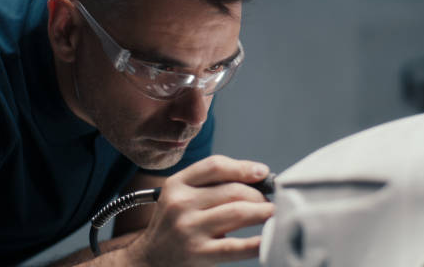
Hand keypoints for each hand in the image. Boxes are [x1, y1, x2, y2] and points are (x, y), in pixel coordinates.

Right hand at [126, 155, 274, 266]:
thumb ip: (209, 185)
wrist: (149, 261)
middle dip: (258, 194)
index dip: (243, 167)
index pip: (215, 166)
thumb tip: (255, 177)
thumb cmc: (173, 226)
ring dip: (263, 211)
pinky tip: (270, 238)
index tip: (262, 172)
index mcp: (176, 184)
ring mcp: (189, 229)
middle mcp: (180, 204)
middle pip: (232, 190)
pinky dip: (258, 241)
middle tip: (270, 200)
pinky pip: (237, 246)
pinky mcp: (199, 253)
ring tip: (274, 213)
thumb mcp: (180, 197)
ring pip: (238, 212)